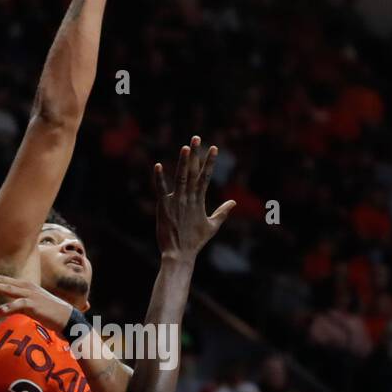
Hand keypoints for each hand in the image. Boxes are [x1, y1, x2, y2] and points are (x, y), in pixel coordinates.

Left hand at [0, 267, 73, 331]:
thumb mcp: (28, 307)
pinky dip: (8, 308)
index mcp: (23, 286)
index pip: (1, 281)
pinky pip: (19, 305)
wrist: (66, 318)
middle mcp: (25, 287)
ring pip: (7, 289)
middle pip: (1, 281)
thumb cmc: (47, 313)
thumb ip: (13, 306)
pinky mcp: (34, 305)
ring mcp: (29, 295)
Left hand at [154, 136, 235, 260]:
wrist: (179, 254)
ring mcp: (176, 201)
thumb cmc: (195, 242)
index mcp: (200, 201)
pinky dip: (159, 178)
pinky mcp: (164, 206)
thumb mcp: (212, 226)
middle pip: (193, 172)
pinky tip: (158, 165)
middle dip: (196, 154)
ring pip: (181, 177)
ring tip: (186, 147)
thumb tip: (234, 202)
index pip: (206, 177)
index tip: (214, 147)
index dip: (210, 162)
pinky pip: (161, 189)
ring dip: (183, 162)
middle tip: (196, 137)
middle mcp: (189, 198)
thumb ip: (223, 212)